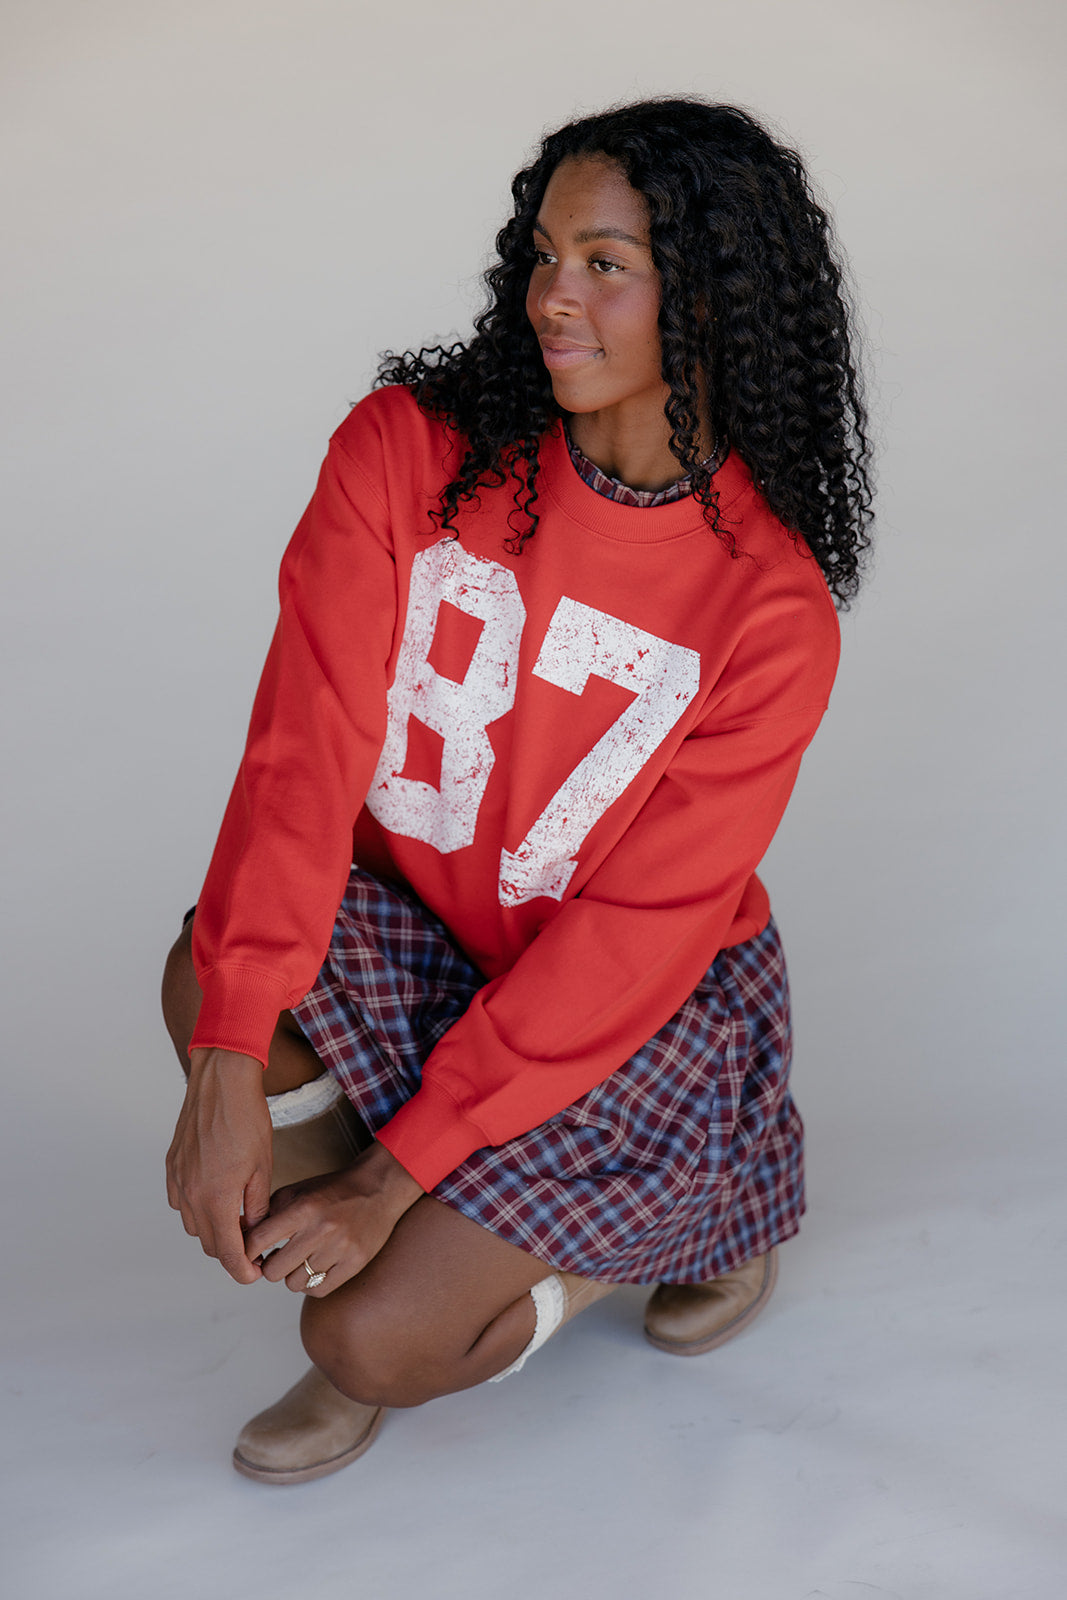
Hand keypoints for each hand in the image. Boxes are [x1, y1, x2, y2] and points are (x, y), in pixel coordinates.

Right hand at [165, 1048, 271, 1284]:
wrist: (221, 1081)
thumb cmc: (247, 1118)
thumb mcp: (263, 1166)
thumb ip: (257, 1207)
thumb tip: (256, 1234)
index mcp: (216, 1199)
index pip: (227, 1253)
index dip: (242, 1271)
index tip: (255, 1274)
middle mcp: (190, 1195)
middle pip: (209, 1244)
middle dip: (231, 1252)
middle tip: (254, 1245)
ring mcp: (177, 1180)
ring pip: (194, 1226)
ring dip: (214, 1230)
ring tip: (239, 1218)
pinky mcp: (171, 1167)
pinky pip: (181, 1203)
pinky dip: (198, 1209)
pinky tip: (216, 1195)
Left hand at [243, 1142, 424, 1295]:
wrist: (378, 1187)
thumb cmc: (332, 1190)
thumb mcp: (296, 1192)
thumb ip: (267, 1216)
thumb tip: (239, 1244)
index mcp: (303, 1208)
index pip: (258, 1240)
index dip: (246, 1253)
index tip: (247, 1256)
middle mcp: (321, 1229)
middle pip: (274, 1271)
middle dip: (271, 1266)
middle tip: (279, 1257)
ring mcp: (340, 1248)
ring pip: (295, 1284)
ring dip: (293, 1275)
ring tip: (302, 1260)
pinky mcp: (356, 1263)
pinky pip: (319, 1290)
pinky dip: (313, 1284)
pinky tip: (316, 1268)